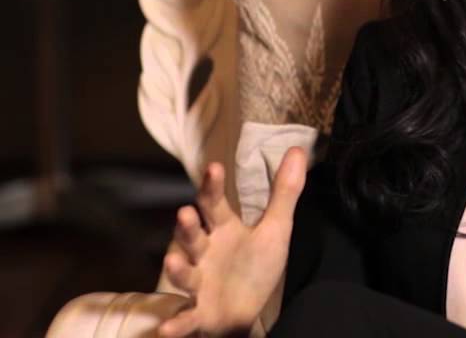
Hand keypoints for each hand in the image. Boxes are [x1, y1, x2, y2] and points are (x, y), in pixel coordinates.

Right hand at [157, 147, 307, 337]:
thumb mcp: (275, 230)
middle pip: (193, 237)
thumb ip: (283, 192)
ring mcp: (198, 282)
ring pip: (186, 274)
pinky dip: (176, 324)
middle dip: (188, 227)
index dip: (212, 187)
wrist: (245, 312)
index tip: (214, 167)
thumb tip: (296, 149)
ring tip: (174, 261)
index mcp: (223, 230)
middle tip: (185, 212)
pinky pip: (185, 318)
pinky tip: (166, 328)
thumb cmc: (255, 266)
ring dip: (178, 269)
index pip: (214, 204)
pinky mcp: (198, 312)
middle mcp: (204, 253)